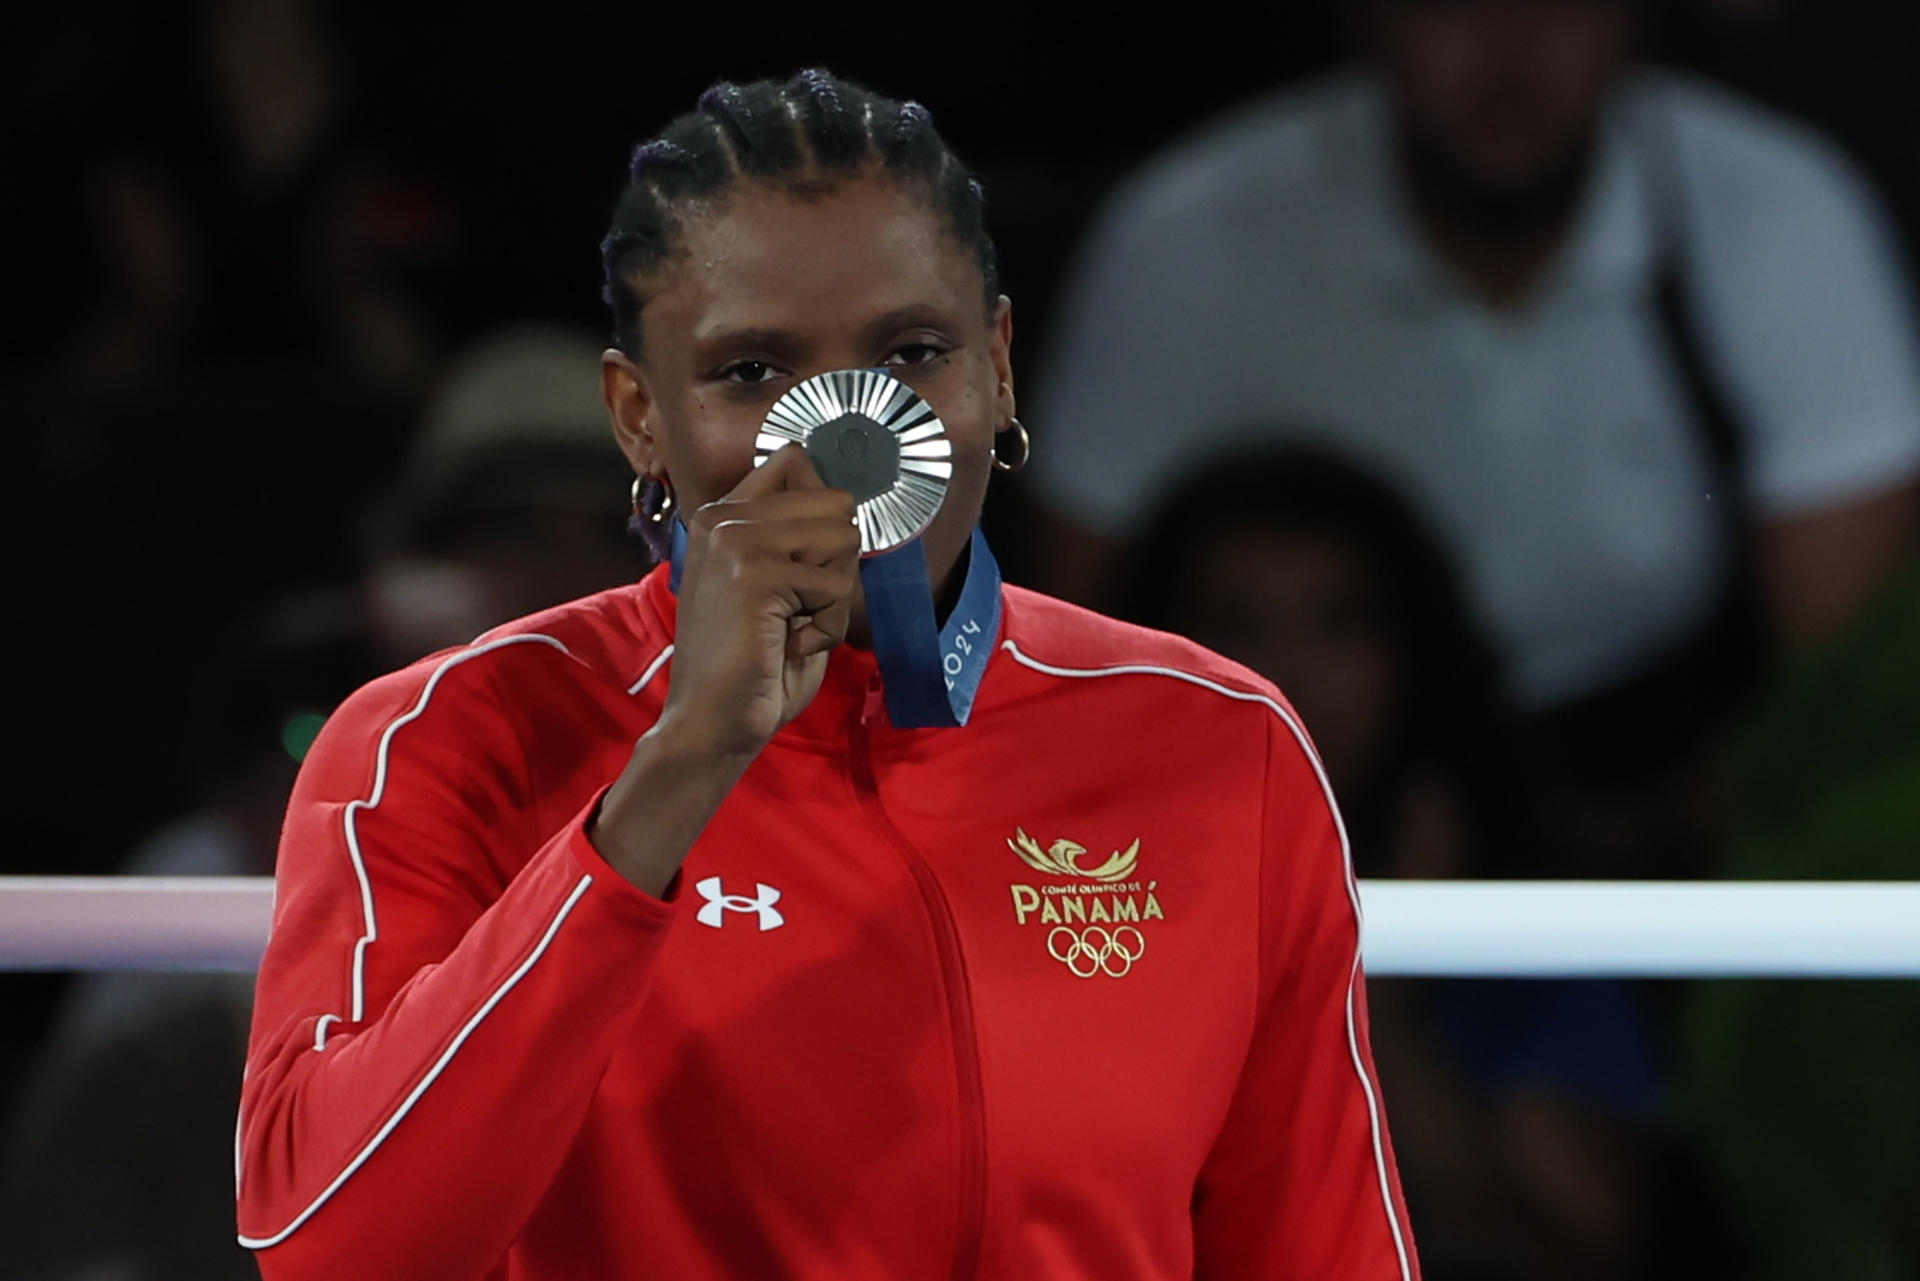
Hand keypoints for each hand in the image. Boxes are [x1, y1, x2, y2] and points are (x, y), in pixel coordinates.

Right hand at [591, 447, 858, 894]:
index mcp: (722, 515)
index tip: (813, 559)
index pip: (794, 459)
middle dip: (836, 564)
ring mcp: (736, 541)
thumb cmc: (752, 663)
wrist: (711, 723)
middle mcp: (723, 517)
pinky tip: (787, 645)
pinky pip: (837, 587)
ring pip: (844, 540)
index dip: (825, 508)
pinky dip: (827, 627)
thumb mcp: (776, 586)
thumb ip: (800, 540)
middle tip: (796, 606)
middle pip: (835, 502)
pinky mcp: (755, 574)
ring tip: (790, 627)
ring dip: (834, 598)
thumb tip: (850, 502)